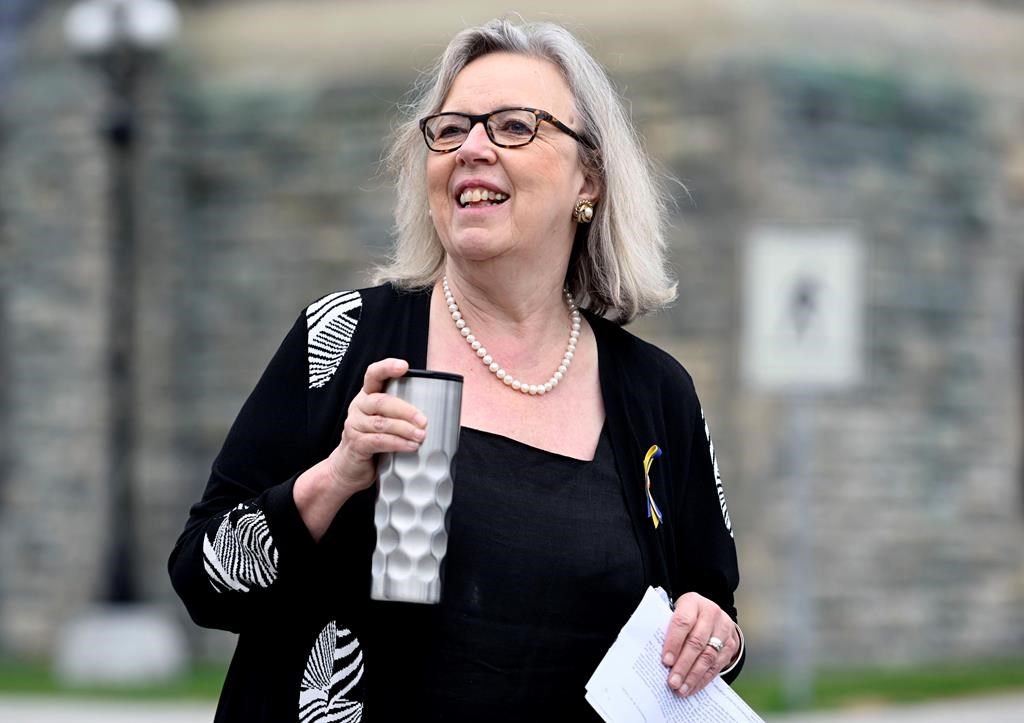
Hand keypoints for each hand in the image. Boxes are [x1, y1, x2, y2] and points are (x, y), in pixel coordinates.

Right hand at [325, 358, 426, 495]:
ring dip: (405, 429)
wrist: (349, 468)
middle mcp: (359, 406)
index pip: (373, 375)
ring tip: (421, 436)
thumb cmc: (373, 441)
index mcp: (367, 396)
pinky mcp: (356, 443)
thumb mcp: (385, 422)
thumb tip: (438, 414)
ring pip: (382, 423)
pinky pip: (379, 441)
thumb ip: (401, 414)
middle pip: (382, 401)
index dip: (387, 368)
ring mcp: (355, 425)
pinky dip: (397, 443)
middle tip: (424, 420)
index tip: (404, 366)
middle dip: (406, 410)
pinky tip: (410, 446)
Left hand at [661, 592, 739, 696]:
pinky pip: (717, 665)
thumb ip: (666, 628)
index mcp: (693, 602)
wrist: (710, 613)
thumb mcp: (675, 612)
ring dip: (693, 676)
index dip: (674, 642)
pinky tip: (692, 688)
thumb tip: (656, 656)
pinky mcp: (731, 644)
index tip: (666, 661)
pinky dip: (703, 679)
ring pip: (708, 656)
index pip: (683, 622)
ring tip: (681, 689)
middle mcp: (711, 613)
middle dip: (683, 665)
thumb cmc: (685, 615)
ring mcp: (723, 629)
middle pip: (696, 642)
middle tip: (672, 682)